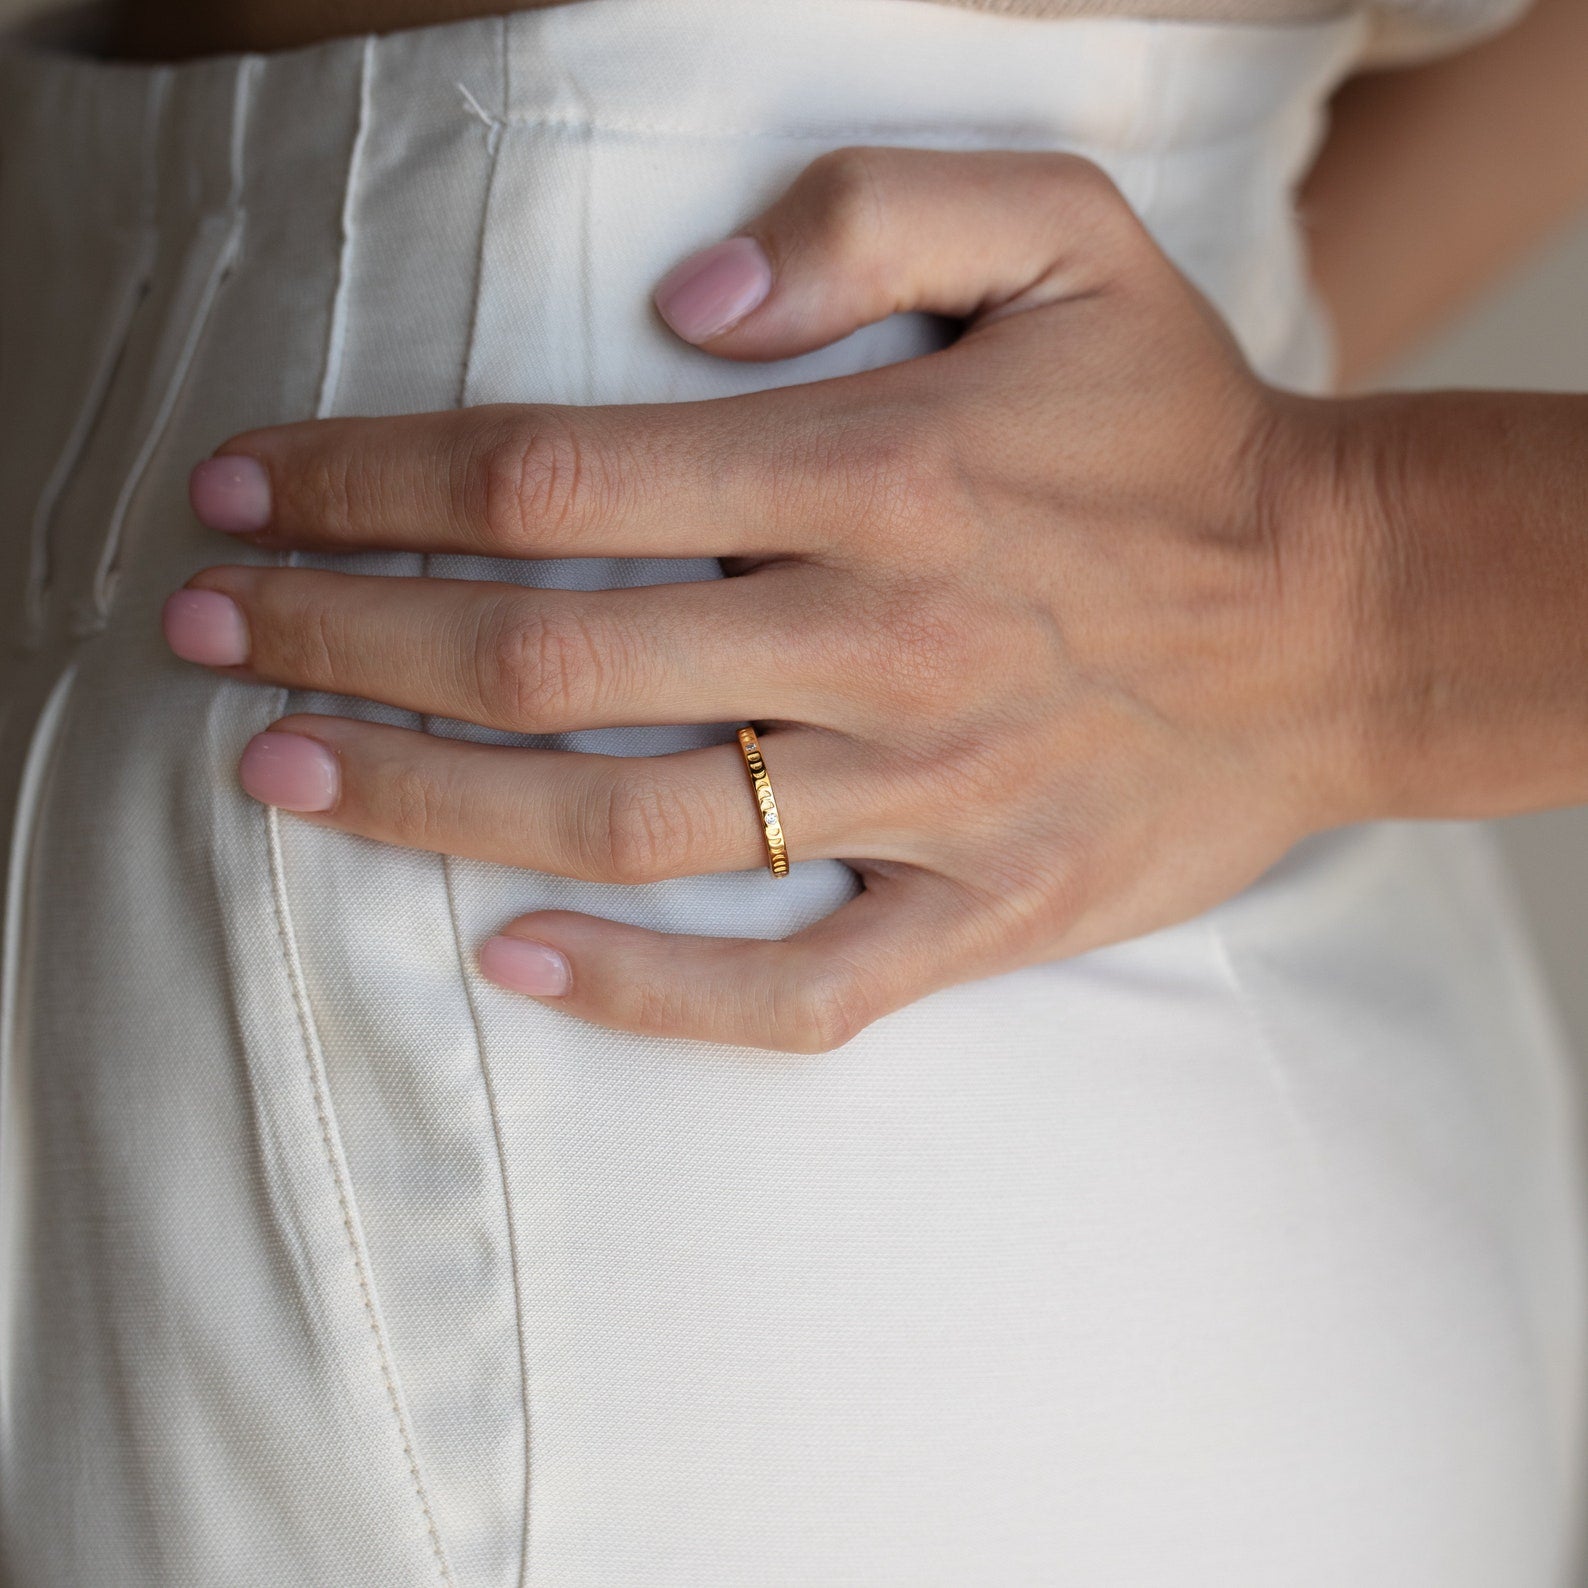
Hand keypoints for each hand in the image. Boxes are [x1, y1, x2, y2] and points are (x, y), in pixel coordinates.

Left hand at [164, 148, 1364, 1051]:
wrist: (1339, 621)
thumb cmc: (1187, 428)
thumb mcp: (1069, 233)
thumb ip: (873, 214)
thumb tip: (679, 297)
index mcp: (883, 473)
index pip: (553, 477)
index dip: (369, 482)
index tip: (244, 492)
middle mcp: (882, 644)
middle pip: (544, 660)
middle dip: (337, 642)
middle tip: (197, 638)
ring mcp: (931, 802)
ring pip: (627, 829)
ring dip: (426, 805)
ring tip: (275, 772)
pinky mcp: (980, 914)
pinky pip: (791, 991)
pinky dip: (644, 994)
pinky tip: (512, 962)